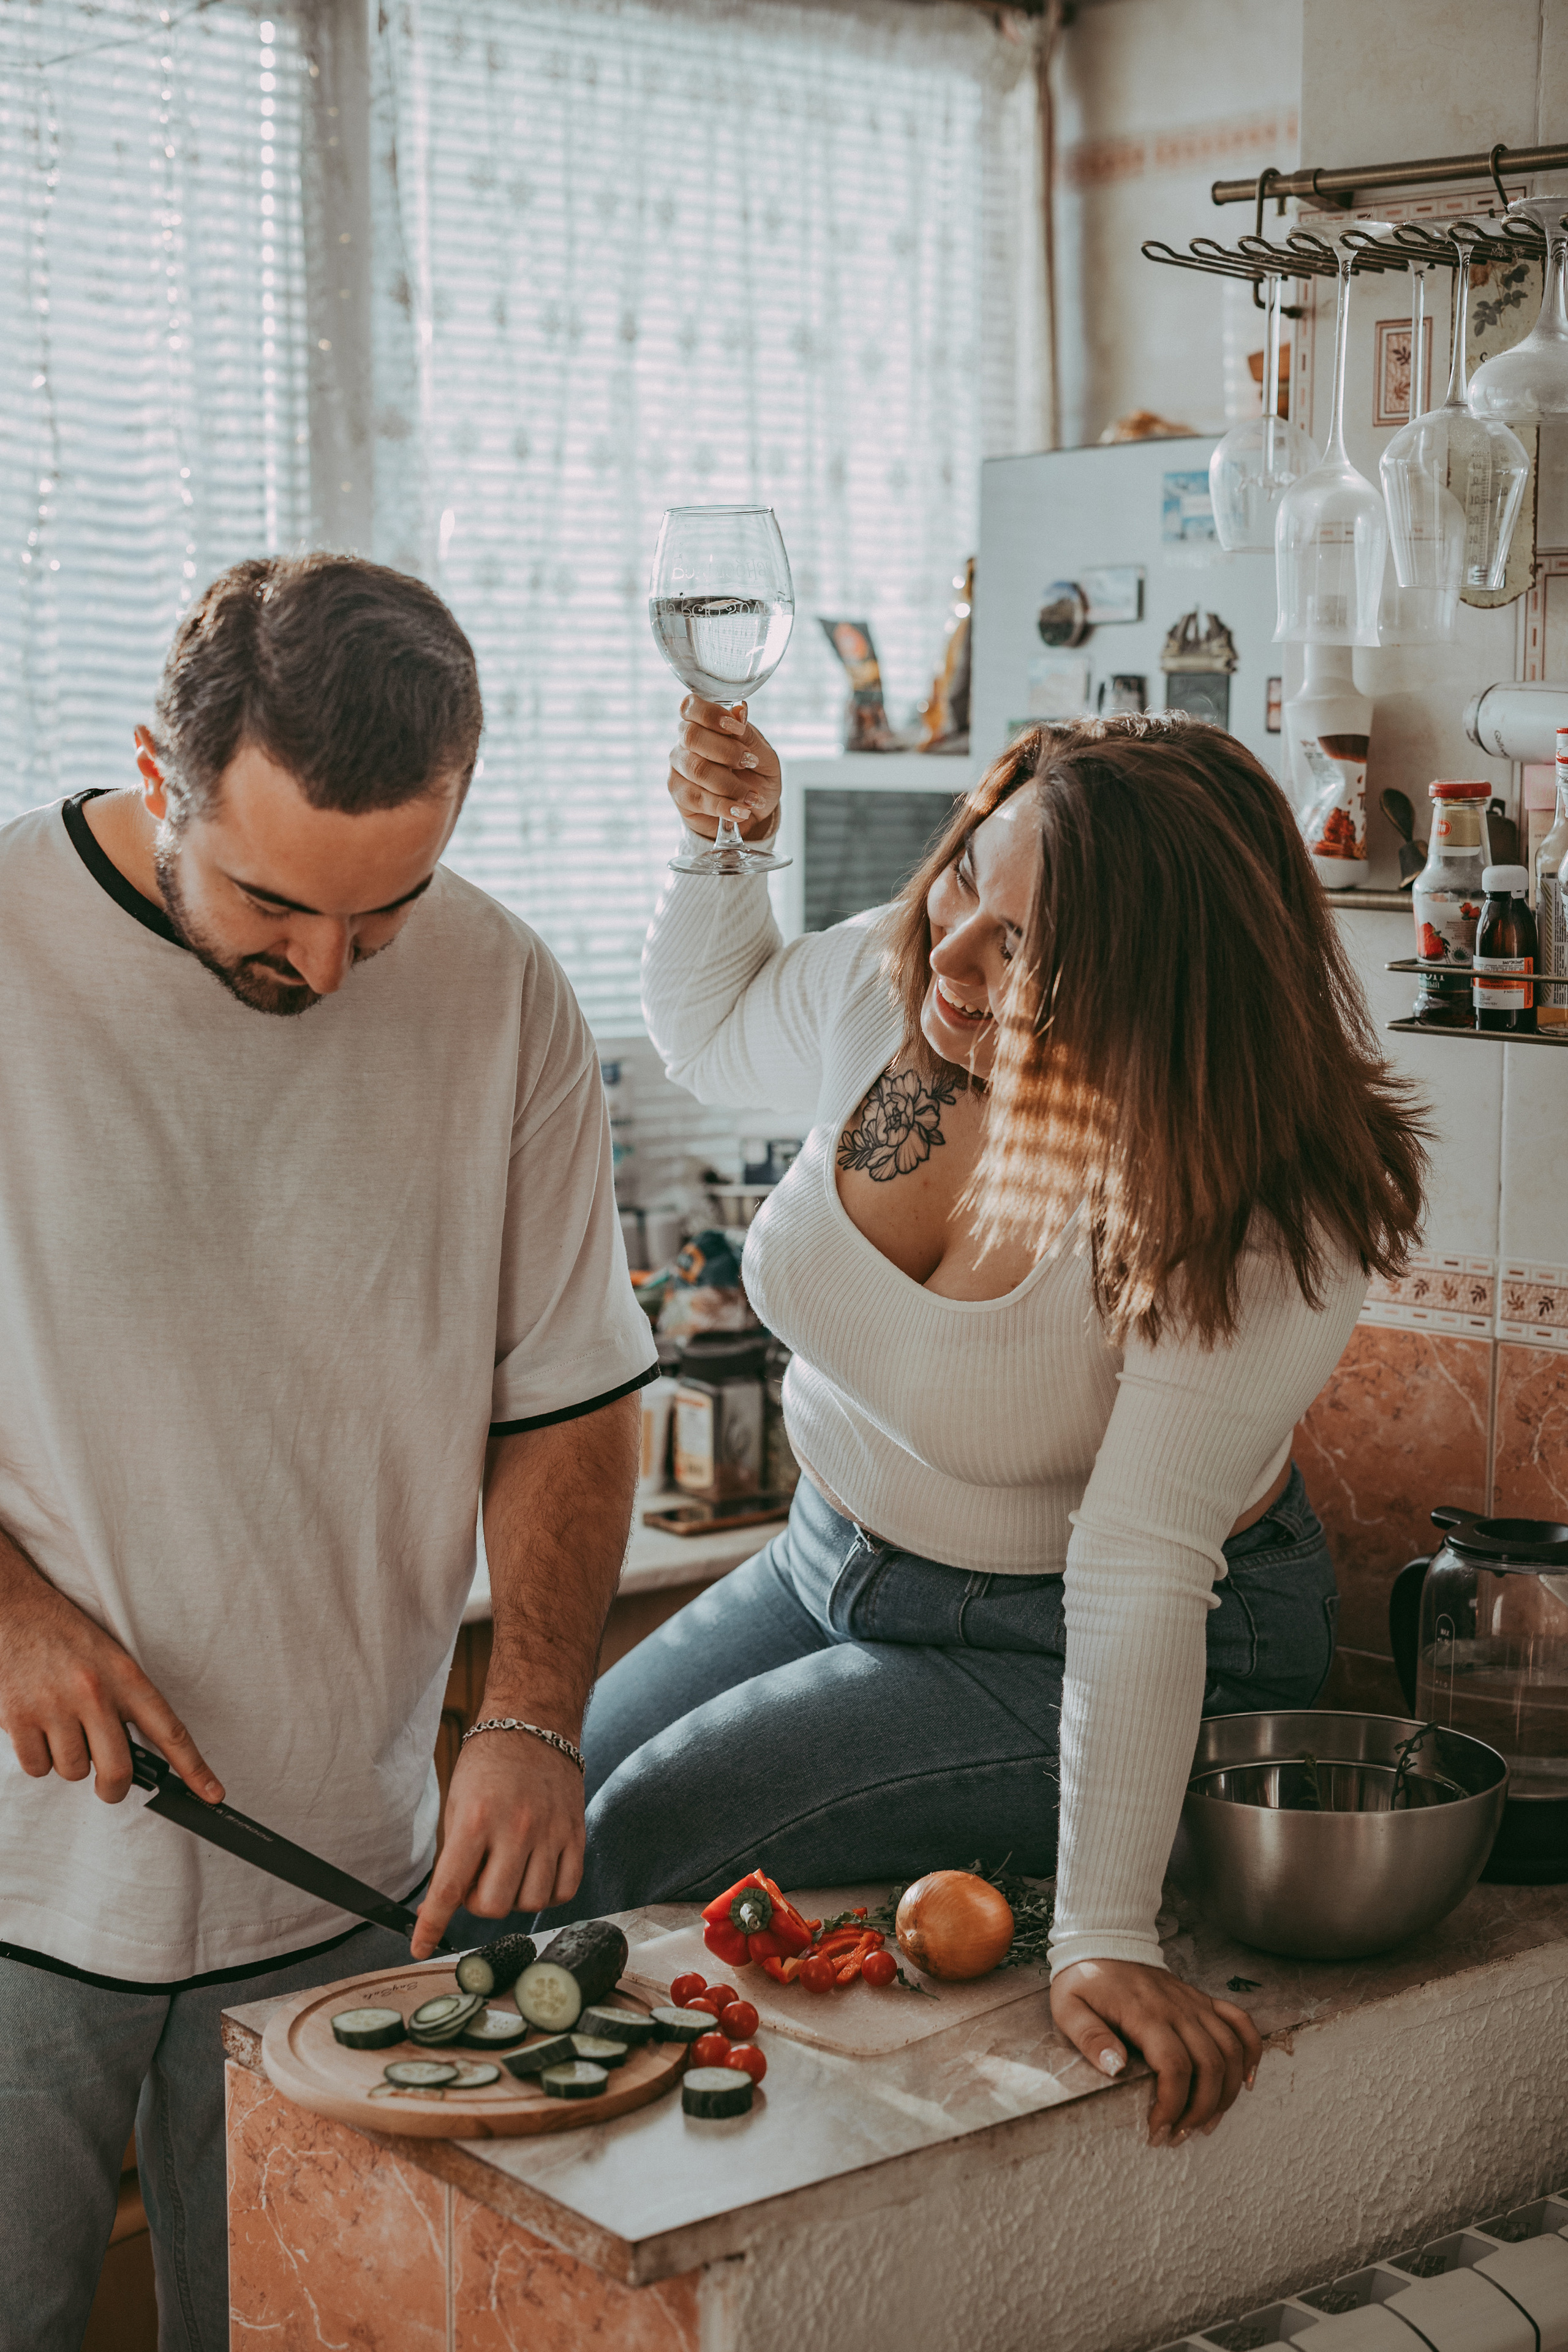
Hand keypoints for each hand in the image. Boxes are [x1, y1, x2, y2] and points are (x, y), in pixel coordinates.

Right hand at [0, 1538, 222, 1805]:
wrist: (15, 1609)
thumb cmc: (65, 1636)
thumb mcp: (110, 1658)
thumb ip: (126, 1702)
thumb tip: (135, 1756)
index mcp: (126, 1676)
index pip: (169, 1730)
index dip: (194, 1768)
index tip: (212, 1794)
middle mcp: (95, 1693)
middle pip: (118, 1770)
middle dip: (114, 1787)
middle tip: (108, 1783)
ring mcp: (55, 1707)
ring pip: (74, 1772)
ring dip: (69, 1762)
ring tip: (61, 1727)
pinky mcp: (19, 1719)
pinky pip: (37, 1768)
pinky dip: (38, 1759)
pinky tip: (37, 1729)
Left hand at [411, 1728, 584, 1958]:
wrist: (534, 1725)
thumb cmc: (488, 1763)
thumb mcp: (457, 1805)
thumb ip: (451, 1858)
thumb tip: (437, 1910)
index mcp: (476, 1819)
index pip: (449, 1889)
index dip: (432, 1926)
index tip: (421, 1947)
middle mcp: (515, 1829)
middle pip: (492, 1906)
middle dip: (477, 1903)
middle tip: (477, 1879)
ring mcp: (549, 1833)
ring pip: (529, 1904)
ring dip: (512, 1899)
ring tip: (507, 1872)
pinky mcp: (575, 1834)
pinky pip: (564, 1890)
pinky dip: (547, 1894)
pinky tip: (535, 1873)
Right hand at [666, 695, 780, 841]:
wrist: (752, 811)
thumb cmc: (756, 777)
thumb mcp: (763, 755)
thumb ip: (749, 735)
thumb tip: (739, 711)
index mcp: (704, 723)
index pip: (691, 706)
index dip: (710, 714)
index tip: (735, 728)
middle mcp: (685, 742)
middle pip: (691, 736)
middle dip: (726, 751)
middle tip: (749, 762)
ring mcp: (679, 768)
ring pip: (696, 769)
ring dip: (730, 784)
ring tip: (752, 797)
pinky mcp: (679, 795)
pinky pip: (697, 798)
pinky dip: (724, 806)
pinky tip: (740, 811)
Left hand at [1050, 1958, 1262, 2144]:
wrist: (1104, 1940)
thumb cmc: (1085, 1980)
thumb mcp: (1070, 2008)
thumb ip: (1090, 2037)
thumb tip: (1115, 2068)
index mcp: (1146, 2014)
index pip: (1175, 2067)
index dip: (1173, 2106)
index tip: (1157, 2131)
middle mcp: (1178, 2009)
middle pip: (1210, 2066)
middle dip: (1201, 2110)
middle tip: (1180, 2136)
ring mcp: (1195, 2004)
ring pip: (1231, 2051)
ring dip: (1227, 2093)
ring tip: (1206, 2122)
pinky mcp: (1203, 2000)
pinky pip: (1240, 2023)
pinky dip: (1252, 2052)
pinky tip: (1247, 2081)